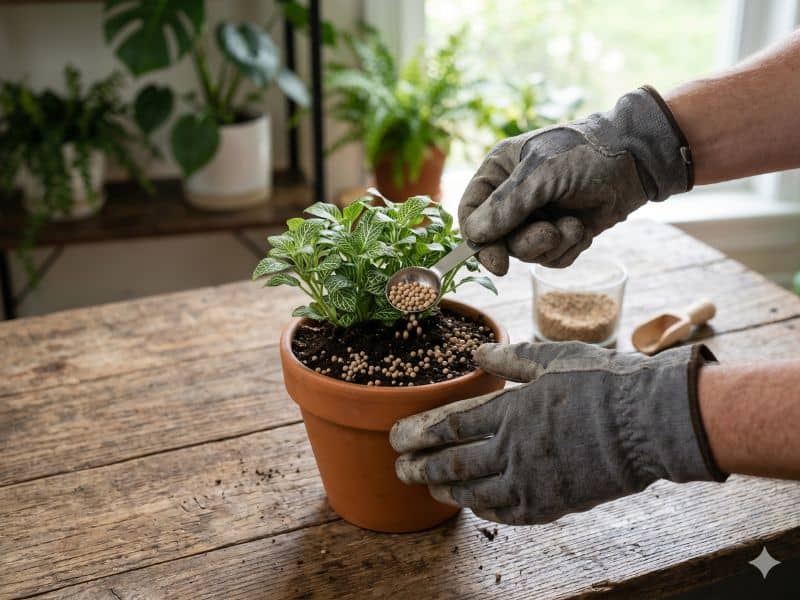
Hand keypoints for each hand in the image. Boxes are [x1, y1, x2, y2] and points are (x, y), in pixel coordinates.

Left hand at [390, 342, 725, 524]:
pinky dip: (486, 510)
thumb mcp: (553, 358)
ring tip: (428, 488)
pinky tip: (474, 507)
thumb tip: (478, 351)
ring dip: (447, 491)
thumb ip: (511, 357)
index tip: (398, 437)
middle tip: (399, 469)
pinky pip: (508, 512)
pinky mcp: (553, 503)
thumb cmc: (603, 383)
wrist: (649, 423)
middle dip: (422, 467)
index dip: (420, 432)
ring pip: (475, 493)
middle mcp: (513, 450)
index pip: (451, 426)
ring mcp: (532, 481)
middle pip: (454, 464)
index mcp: (510, 411)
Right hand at [459, 86, 693, 274]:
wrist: (636, 160)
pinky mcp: (559, 233)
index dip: (478, 240)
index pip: (470, 212)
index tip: (497, 263)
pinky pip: (550, 258)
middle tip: (550, 234)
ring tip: (573, 225)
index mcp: (498, 171)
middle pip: (497, 240)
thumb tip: (474, 235)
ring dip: (551, 245)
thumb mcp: (541, 174)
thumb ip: (506, 205)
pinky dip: (568, 248)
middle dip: (526, 243)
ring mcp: (536, 216)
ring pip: (525, 253)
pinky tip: (583, 228)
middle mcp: (512, 196)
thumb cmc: (585, 154)